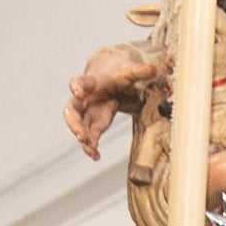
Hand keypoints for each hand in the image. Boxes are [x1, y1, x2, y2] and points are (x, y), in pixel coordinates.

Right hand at [65, 43, 161, 158]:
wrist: (110, 78)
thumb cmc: (116, 74)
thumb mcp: (128, 71)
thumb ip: (139, 71)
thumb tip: (154, 68)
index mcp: (90, 82)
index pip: (78, 82)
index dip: (77, 87)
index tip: (78, 92)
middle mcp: (83, 99)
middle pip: (71, 110)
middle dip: (74, 123)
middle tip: (81, 135)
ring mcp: (86, 112)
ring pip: (78, 126)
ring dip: (83, 138)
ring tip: (92, 150)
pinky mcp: (93, 123)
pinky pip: (88, 136)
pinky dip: (91, 146)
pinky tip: (96, 156)